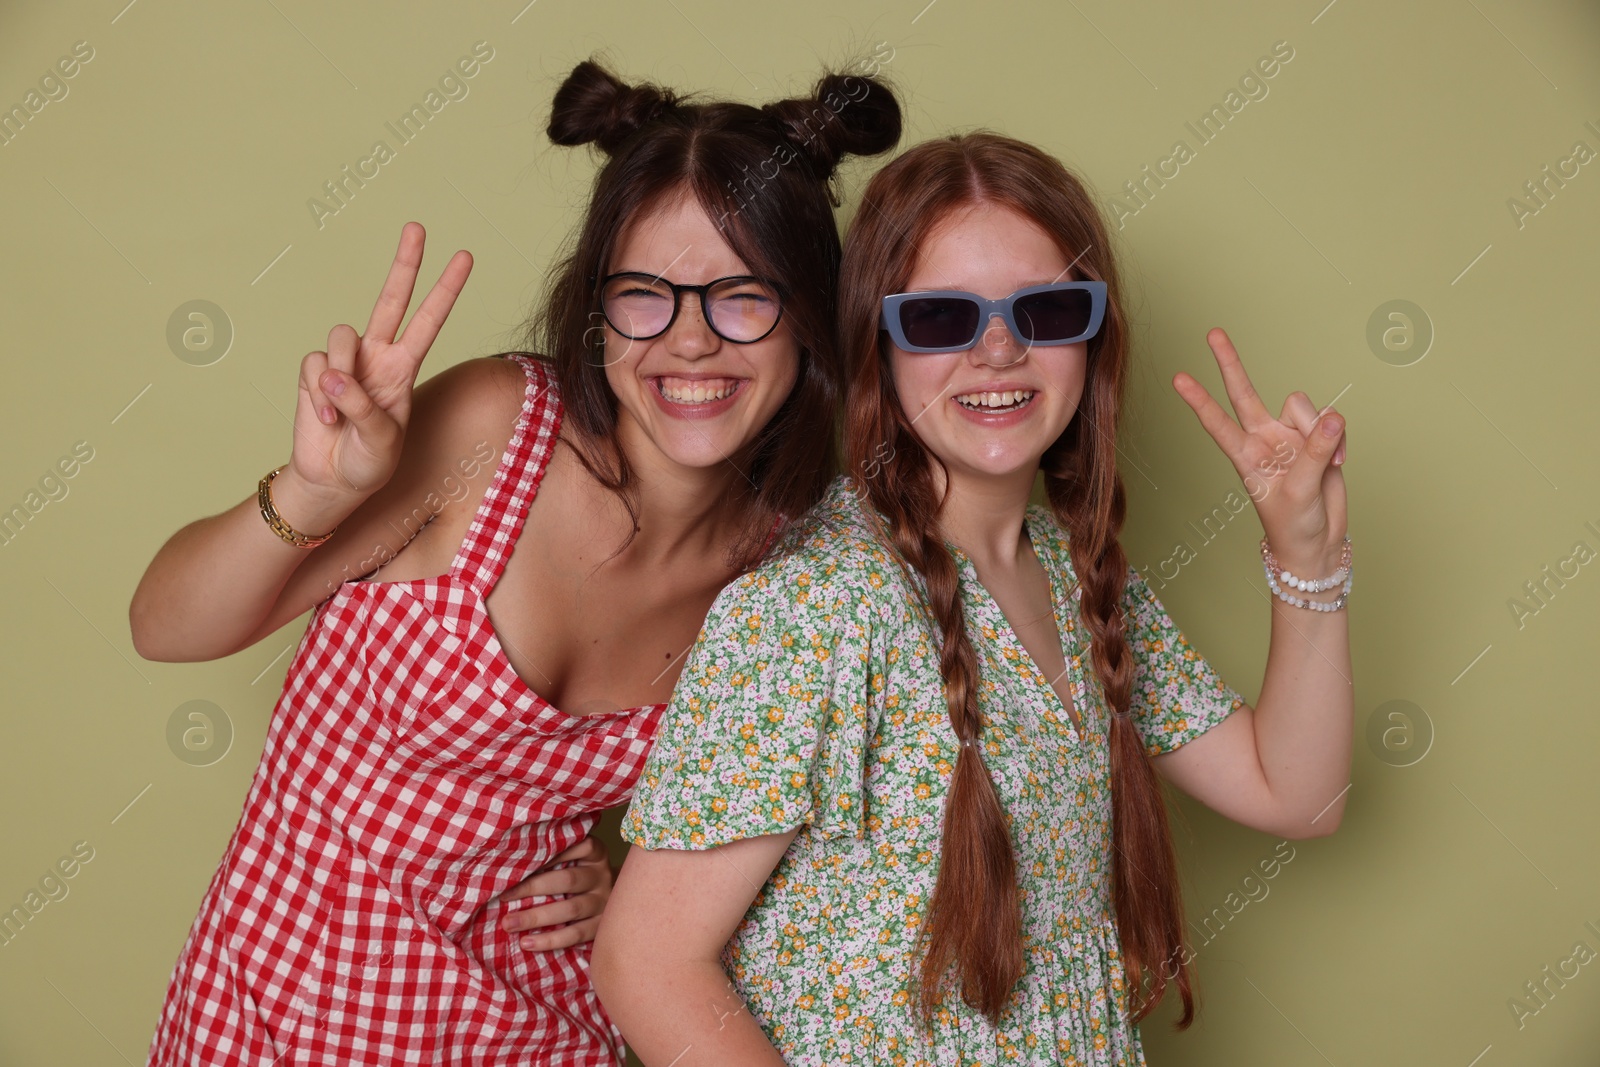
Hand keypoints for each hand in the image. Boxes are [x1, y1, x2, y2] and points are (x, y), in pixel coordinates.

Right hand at [287, 222, 472, 511]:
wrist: (331, 481)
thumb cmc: (368, 462)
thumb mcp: (382, 441)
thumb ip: (361, 406)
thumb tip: (332, 375)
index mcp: (404, 367)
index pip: (429, 321)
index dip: (446, 290)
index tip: (465, 257)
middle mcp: (377, 356)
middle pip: (391, 299)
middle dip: (405, 264)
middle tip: (418, 227)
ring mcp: (344, 362)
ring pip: (341, 336)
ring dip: (340, 375)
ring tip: (340, 413)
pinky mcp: (313, 372)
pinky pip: (313, 365)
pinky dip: (317, 394)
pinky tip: (325, 419)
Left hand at [496, 834, 614, 950]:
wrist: (615, 901)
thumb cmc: (579, 875)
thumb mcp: (575, 860)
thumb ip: (552, 857)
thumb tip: (508, 864)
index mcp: (595, 853)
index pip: (573, 847)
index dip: (547, 855)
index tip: (516, 864)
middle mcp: (602, 876)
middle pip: (568, 880)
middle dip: (532, 888)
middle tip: (503, 897)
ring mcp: (605, 902)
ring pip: (571, 909)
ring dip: (537, 917)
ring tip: (509, 924)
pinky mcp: (602, 926)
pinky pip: (576, 934)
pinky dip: (550, 939)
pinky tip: (527, 943)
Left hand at [1172, 327, 1347, 575]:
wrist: (1318, 542)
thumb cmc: (1294, 525)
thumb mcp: (1300, 491)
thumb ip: (1315, 451)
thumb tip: (1332, 415)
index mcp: (1245, 455)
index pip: (1218, 422)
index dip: (1199, 400)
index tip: (1178, 378)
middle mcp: (1263, 439)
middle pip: (1244, 392)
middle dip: (1230, 363)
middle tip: (1212, 333)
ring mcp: (1290, 436)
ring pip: (1303, 406)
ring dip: (1319, 430)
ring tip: (1326, 462)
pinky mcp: (1317, 438)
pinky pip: (1331, 420)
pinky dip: (1339, 440)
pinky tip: (1338, 462)